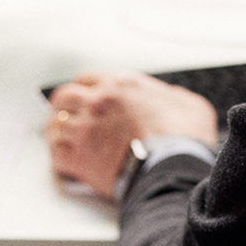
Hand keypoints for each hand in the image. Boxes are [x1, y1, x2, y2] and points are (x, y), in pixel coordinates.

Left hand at [45, 71, 217, 197]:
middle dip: (62, 105)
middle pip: (64, 97)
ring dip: (56, 130)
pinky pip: (56, 153)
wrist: (173, 167)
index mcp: (121, 85)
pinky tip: (63, 159)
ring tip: (59, 136)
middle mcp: (98, 102)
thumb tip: (171, 99)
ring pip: (55, 124)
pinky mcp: (80, 158)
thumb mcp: (189, 104)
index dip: (83, 87)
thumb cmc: (183, 138)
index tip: (83, 95)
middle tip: (63, 113)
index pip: (87, 78)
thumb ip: (173, 96)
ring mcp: (86, 130)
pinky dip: (57, 155)